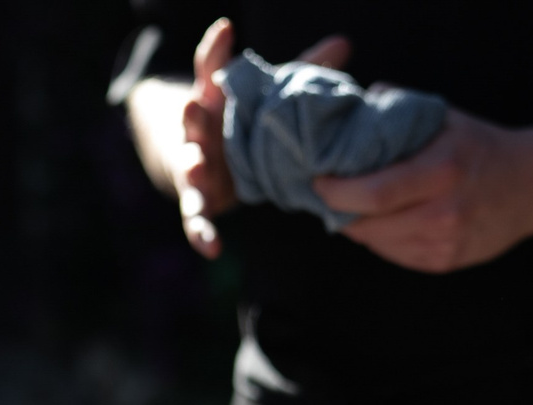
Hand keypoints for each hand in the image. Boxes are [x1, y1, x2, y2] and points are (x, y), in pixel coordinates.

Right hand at [159, 20, 350, 258]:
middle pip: (191, 118)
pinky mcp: (198, 199)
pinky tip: (214, 248)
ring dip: (191, 166)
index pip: (210, 68)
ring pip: (188, 166)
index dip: (216, 49)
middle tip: (194, 103)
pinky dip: (202, 233)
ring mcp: (194, 166)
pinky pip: (196, 219)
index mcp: (214, 99)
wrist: (203, 162)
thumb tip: (344, 43)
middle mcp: (199, 130)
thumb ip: (300, 72)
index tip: (226, 28)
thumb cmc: (243, 124)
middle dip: (191, 113)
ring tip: (198, 166)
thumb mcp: (265, 99)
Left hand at [314, 108, 532, 272]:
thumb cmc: (480, 147)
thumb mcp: (445, 119)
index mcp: (442, 171)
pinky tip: (386, 219)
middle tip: (328, 195)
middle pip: (369, 225)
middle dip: (339, 211)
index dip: (337, 192)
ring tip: (354, 205)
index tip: (319, 180)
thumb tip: (350, 110)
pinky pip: (395, 255)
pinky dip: (381, 238)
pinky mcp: (444, 263)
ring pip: (377, 243)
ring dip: (358, 226)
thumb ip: (397, 112)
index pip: (373, 193)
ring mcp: (445, 243)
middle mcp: (444, 213)